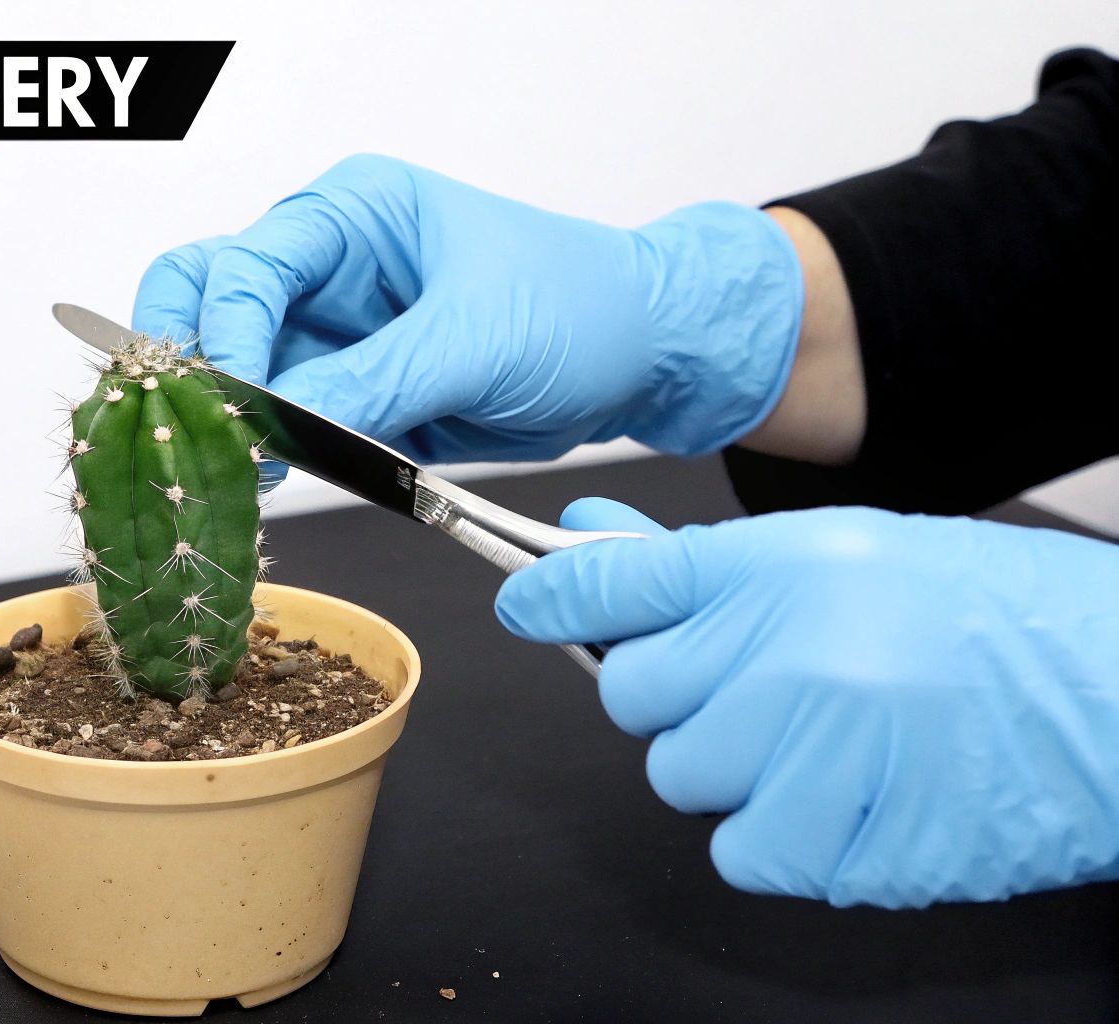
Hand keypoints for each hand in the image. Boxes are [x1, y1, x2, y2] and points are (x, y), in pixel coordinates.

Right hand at [133, 154, 804, 463]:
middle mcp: (327, 267)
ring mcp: (332, 333)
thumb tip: (282, 426)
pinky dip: (271, 453)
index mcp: (354, 214)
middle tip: (206, 429)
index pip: (246, 266)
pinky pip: (284, 422)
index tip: (237, 404)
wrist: (641, 359)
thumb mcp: (478, 338)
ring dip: (232, 419)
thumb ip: (374, 382)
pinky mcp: (349, 394)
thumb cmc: (581, 306)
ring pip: (235, 371)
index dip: (227, 337)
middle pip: (207, 301)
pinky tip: (278, 478)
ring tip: (246, 469)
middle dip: (196, 364)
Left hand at [494, 499, 1118, 907]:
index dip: (557, 595)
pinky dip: (778, 837)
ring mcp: (818, 751)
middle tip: (760, 686)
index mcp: (785, 567)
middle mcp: (790, 652)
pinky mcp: (846, 844)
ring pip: (682, 777)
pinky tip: (846, 795)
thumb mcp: (841, 554)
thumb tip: (586, 538)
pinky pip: (741, 852)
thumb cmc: (988, 618)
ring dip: (732, 769)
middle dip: (678, 697)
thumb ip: (703, 564)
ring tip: (825, 738)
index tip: (528, 604)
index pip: (619, 579)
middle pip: (633, 696)